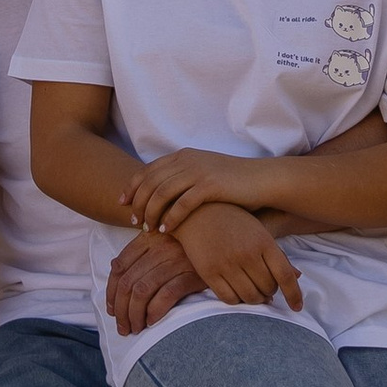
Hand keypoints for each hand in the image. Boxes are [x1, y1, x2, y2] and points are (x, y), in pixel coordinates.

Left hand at [106, 226, 205, 336]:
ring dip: (134, 315)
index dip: (111, 291)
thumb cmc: (193, 244)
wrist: (228, 241)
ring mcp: (176, 260)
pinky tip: (152, 322)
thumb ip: (141, 251)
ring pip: (142, 291)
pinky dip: (155, 311)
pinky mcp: (193, 274)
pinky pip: (167, 295)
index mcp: (149, 237)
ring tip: (136, 328)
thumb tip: (114, 266)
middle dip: (121, 309)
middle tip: (123, 327)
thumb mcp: (164, 240)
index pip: (120, 267)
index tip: (112, 310)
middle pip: (128, 282)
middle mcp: (160, 247)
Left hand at [126, 145, 275, 231]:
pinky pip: (182, 204)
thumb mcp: (203, 175)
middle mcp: (188, 160)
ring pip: (162, 193)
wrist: (264, 181)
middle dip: (138, 203)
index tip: (123, 204)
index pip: (148, 170)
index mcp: (183, 156)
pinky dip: (170, 218)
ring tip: (147, 229)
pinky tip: (166, 231)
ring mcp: (199, 171)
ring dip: (150, 212)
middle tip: (133, 222)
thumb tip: (159, 196)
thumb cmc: (234, 184)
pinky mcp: (211, 185)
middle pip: (150, 182)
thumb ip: (182, 180)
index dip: (132, 187)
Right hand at [174, 201, 304, 310]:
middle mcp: (246, 254)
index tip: (297, 307)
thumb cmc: (233, 221)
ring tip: (254, 292)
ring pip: (250, 296)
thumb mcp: (259, 231)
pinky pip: (228, 298)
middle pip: (268, 288)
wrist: (197, 211)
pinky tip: (238, 292)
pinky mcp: (208, 272)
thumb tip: (298, 276)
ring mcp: (227, 264)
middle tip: (266, 288)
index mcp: (263, 241)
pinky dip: (237, 300)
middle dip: (270, 292)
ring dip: (255, 299)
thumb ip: (277, 255)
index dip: (294, 295)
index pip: (285, 275)